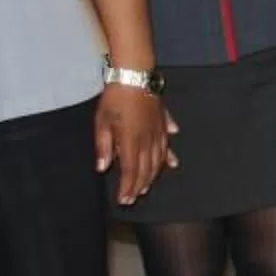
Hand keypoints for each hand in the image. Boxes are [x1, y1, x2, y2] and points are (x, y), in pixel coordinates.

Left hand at [95, 83, 173, 206]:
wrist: (135, 75)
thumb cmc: (115, 97)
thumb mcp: (102, 121)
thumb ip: (104, 145)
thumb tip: (103, 167)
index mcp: (132, 140)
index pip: (131, 170)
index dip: (127, 187)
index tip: (124, 200)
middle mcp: (148, 139)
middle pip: (146, 168)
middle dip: (139, 185)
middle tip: (133, 198)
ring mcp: (158, 131)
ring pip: (159, 159)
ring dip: (153, 175)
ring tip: (147, 186)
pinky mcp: (163, 122)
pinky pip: (167, 144)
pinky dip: (169, 155)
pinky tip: (173, 162)